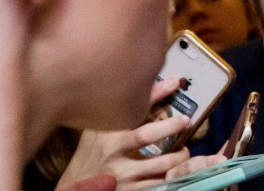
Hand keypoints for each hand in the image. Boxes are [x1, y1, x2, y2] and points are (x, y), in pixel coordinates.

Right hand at [56, 78, 224, 190]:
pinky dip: (170, 175)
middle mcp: (114, 151)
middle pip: (146, 135)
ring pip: (159, 165)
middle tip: (187, 120)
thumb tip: (144, 88)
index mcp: (108, 132)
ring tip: (185, 151)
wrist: (77, 185)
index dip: (156, 94)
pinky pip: (157, 182)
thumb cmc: (90, 152)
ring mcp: (123, 173)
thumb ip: (119, 113)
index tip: (174, 83)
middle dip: (170, 126)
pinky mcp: (131, 190)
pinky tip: (175, 170)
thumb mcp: (99, 129)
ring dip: (178, 157)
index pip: (134, 109)